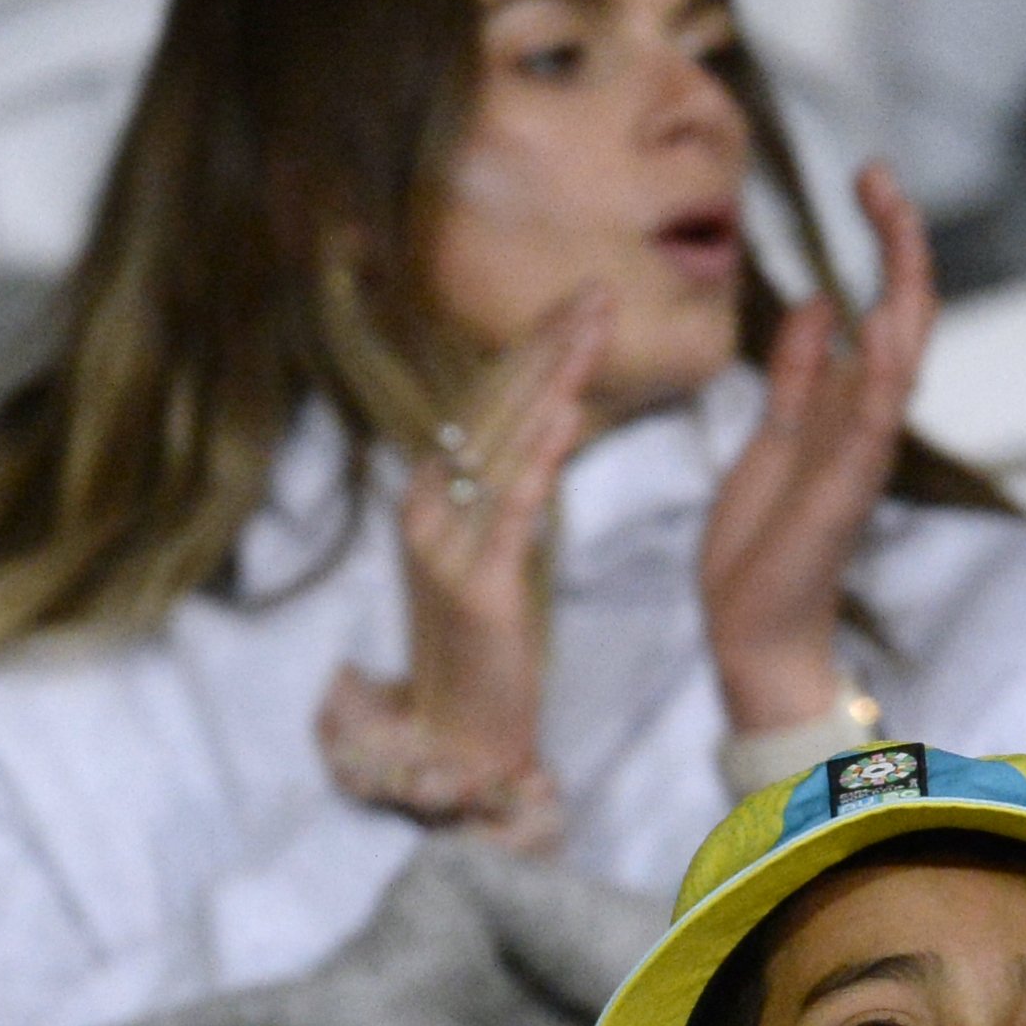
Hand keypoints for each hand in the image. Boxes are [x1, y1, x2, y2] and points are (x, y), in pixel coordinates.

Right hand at [315, 290, 607, 825]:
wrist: (458, 735)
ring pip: (504, 444)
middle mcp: (426, 510)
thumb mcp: (496, 549)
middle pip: (492, 408)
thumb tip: (550, 415)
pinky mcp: (477, 589)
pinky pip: (513, 509)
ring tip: (595, 328)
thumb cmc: (484, 645)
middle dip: (549, 345)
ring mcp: (445, 548)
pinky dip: (542, 459)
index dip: (532, 347)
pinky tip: (571, 416)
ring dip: (553, 379)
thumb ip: (512, 484)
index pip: (482, 401)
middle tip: (600, 290)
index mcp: (427, 494)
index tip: (580, 302)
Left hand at [697, 163, 934, 732]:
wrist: (750, 626)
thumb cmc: (760, 542)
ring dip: (901, 281)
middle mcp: (870, 417)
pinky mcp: (848, 486)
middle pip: (907, 308)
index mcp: (850, 401)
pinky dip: (883, 370)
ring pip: (903, 350)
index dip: (883, 239)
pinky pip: (875, 418)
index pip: (884, 301)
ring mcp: (865, 450)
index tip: (866, 177)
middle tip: (877, 173)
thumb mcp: (771, 433)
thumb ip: (799, 371)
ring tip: (893, 214)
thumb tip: (822, 302)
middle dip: (897, 239)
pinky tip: (880, 320)